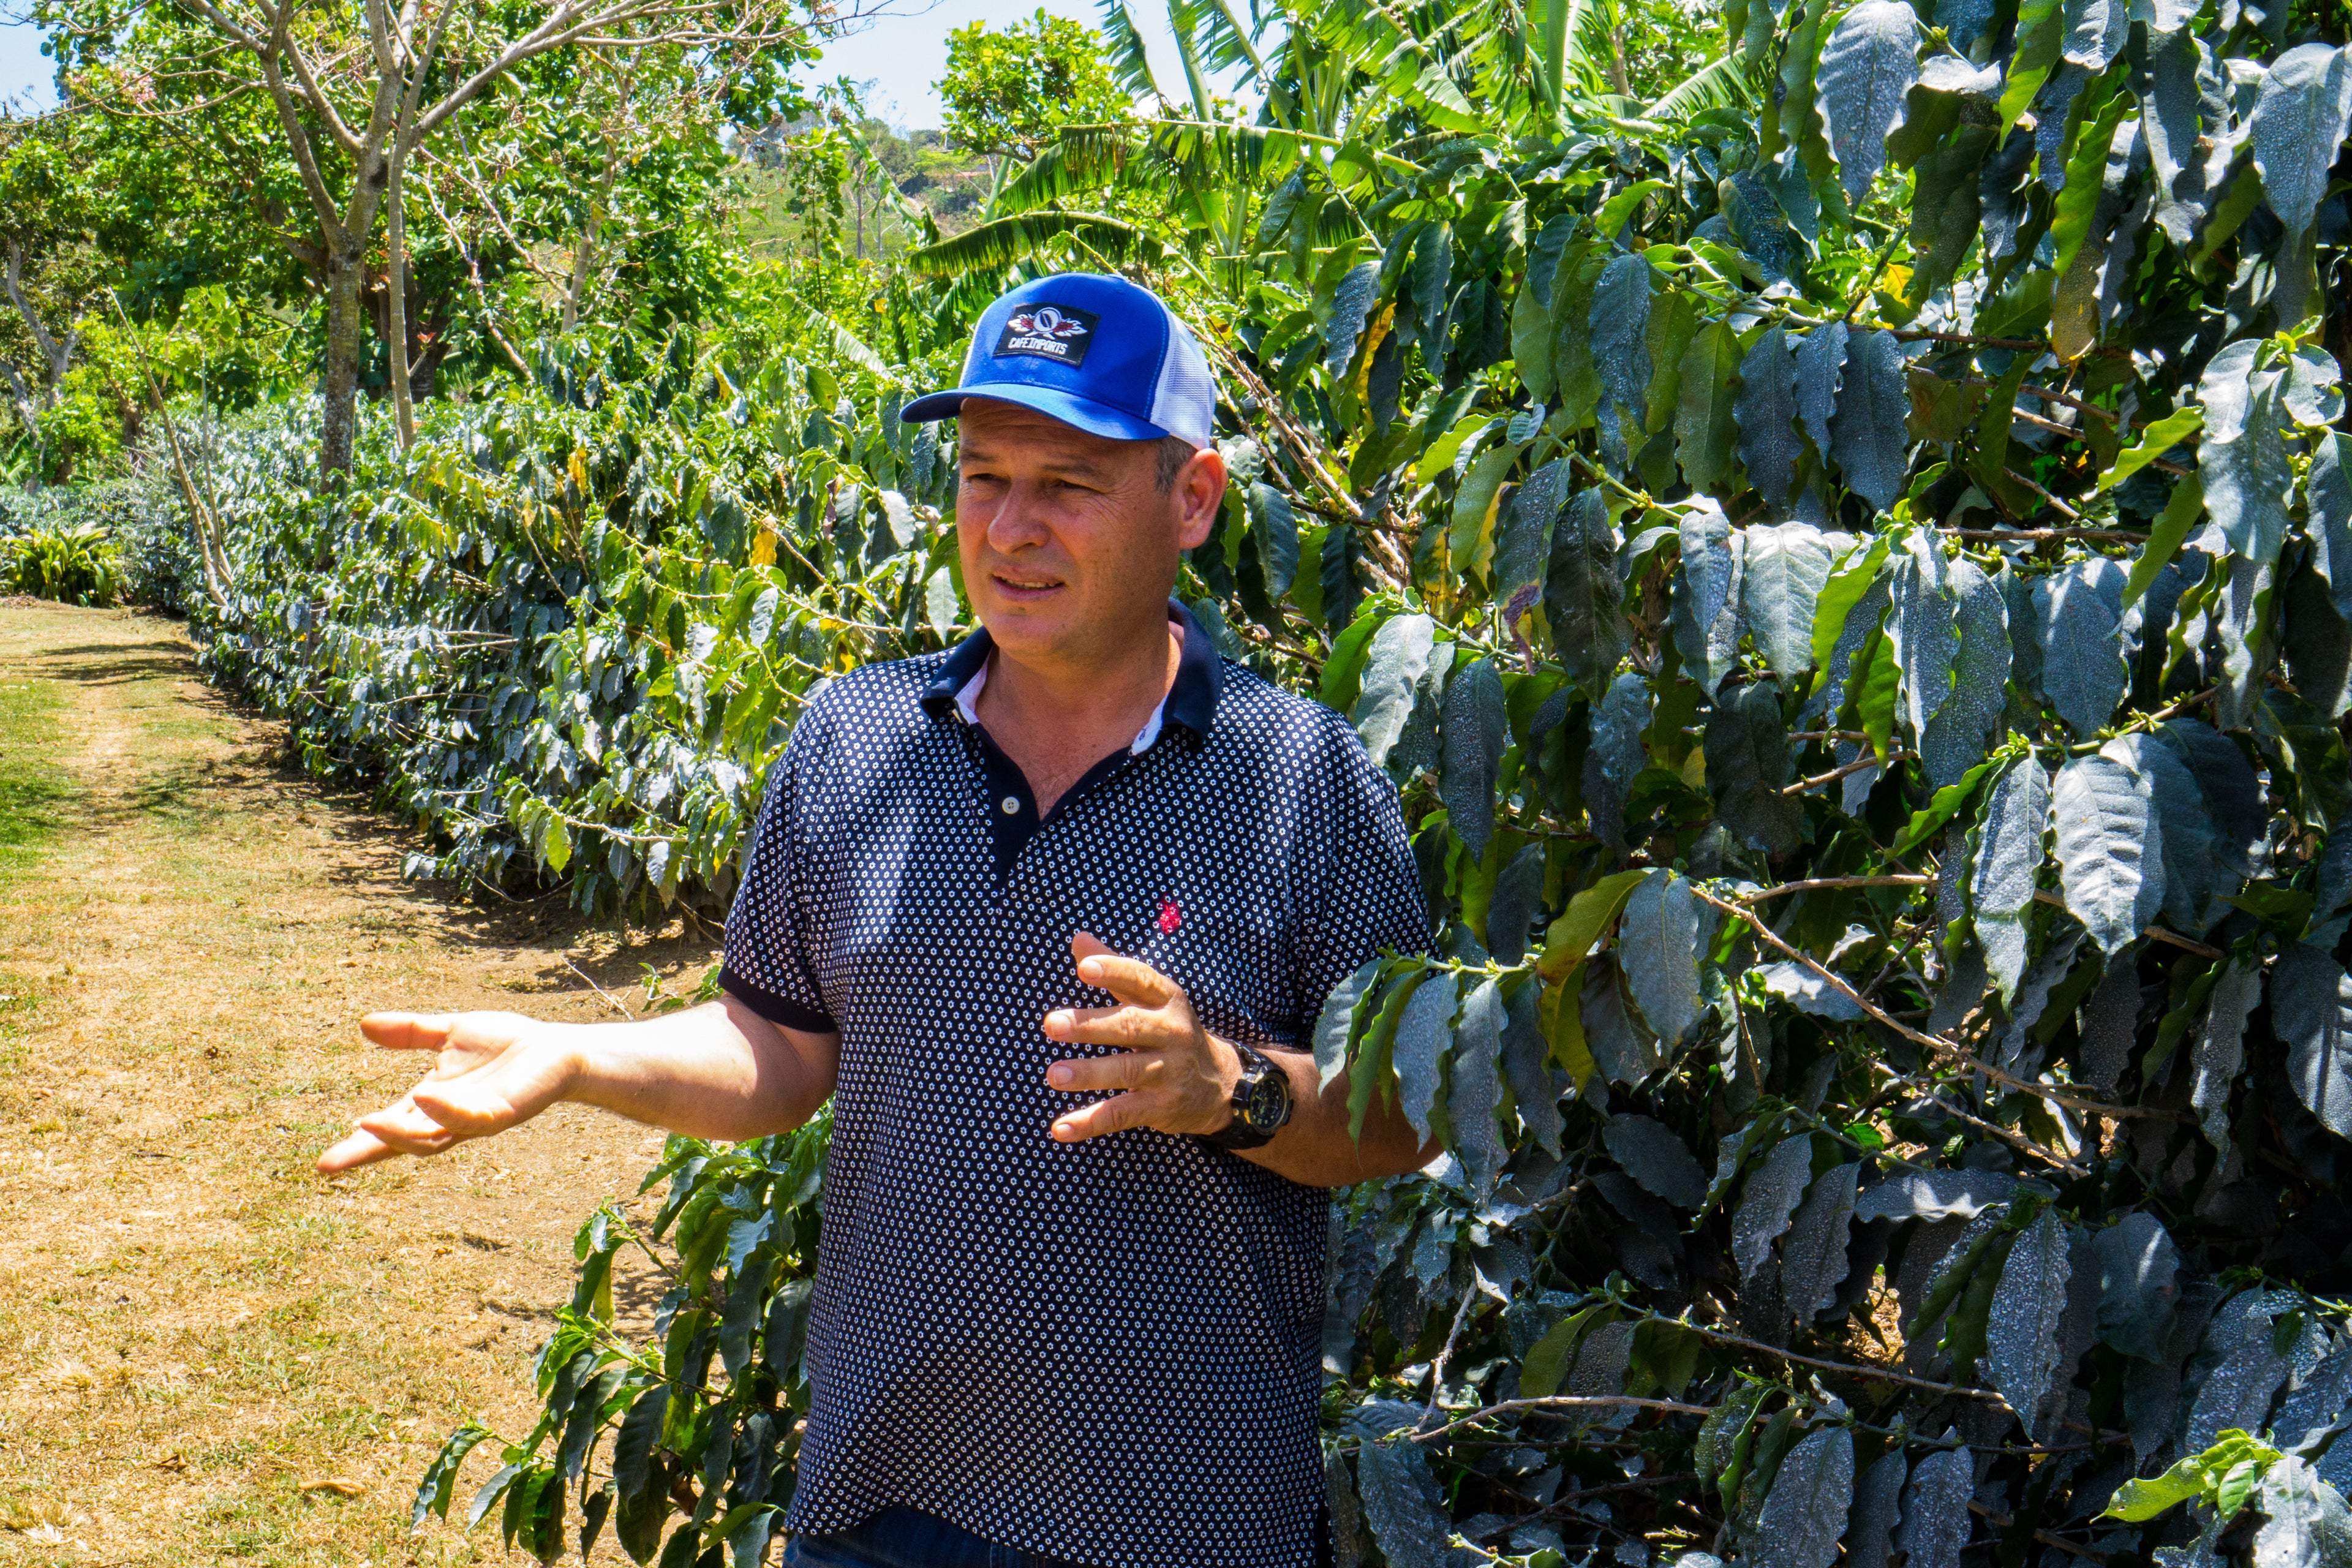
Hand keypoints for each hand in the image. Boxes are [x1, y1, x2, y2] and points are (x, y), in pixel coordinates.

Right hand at [314, 1011, 579, 1173]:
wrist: (559, 1049)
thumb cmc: (508, 1046)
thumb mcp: (452, 1033)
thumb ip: (411, 1031)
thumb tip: (364, 1024)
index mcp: (434, 1103)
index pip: (391, 1126)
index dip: (359, 1145)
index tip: (324, 1164)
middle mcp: (451, 1119)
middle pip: (404, 1143)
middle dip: (370, 1151)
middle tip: (332, 1163)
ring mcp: (477, 1119)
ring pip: (433, 1138)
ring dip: (400, 1132)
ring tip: (367, 1122)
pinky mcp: (504, 1113)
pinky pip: (472, 1118)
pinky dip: (448, 1110)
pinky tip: (427, 1096)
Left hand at [1040, 932, 1241, 1141]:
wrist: (1222, 1083)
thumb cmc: (1170, 1031)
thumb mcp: (1151, 998)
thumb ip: (1114, 972)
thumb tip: (1078, 939)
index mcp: (1167, 999)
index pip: (1140, 979)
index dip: (1113, 972)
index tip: (1083, 968)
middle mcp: (1171, 1032)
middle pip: (1130, 1026)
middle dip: (1090, 1025)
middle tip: (1051, 1024)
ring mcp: (1168, 1071)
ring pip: (1125, 1071)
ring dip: (1088, 1073)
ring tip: (1053, 1074)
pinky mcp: (1161, 1107)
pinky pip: (1122, 1114)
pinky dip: (1090, 1122)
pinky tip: (1060, 1128)